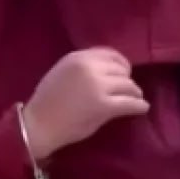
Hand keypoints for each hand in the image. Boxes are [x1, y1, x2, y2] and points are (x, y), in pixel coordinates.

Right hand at [21, 47, 148, 159]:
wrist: (38, 125)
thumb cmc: (46, 102)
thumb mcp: (61, 73)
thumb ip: (82, 67)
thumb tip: (108, 70)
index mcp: (77, 57)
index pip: (109, 53)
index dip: (120, 63)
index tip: (124, 72)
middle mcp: (89, 67)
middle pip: (121, 69)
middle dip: (126, 80)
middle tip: (127, 91)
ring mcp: (98, 86)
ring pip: (129, 85)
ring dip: (134, 93)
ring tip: (135, 99)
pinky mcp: (104, 106)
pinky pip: (130, 103)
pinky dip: (139, 106)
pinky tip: (142, 108)